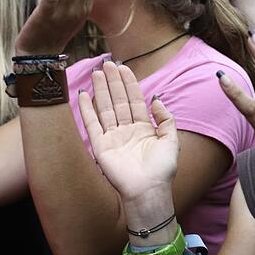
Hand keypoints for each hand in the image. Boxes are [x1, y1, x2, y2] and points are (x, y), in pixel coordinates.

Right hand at [81, 61, 179, 203]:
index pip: (134, 100)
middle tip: (106, 63)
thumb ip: (166, 118)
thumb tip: (157, 99)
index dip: (129, 83)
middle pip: (118, 100)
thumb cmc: (162, 170)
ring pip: (105, 108)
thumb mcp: (171, 140)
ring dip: (100, 90)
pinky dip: (87, 110)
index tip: (123, 67)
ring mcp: (112, 137)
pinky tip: (83, 95)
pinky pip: (92, 124)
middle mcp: (126, 130)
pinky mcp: (100, 147)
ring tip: (95, 72)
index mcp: (143, 128)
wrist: (149, 191)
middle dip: (113, 81)